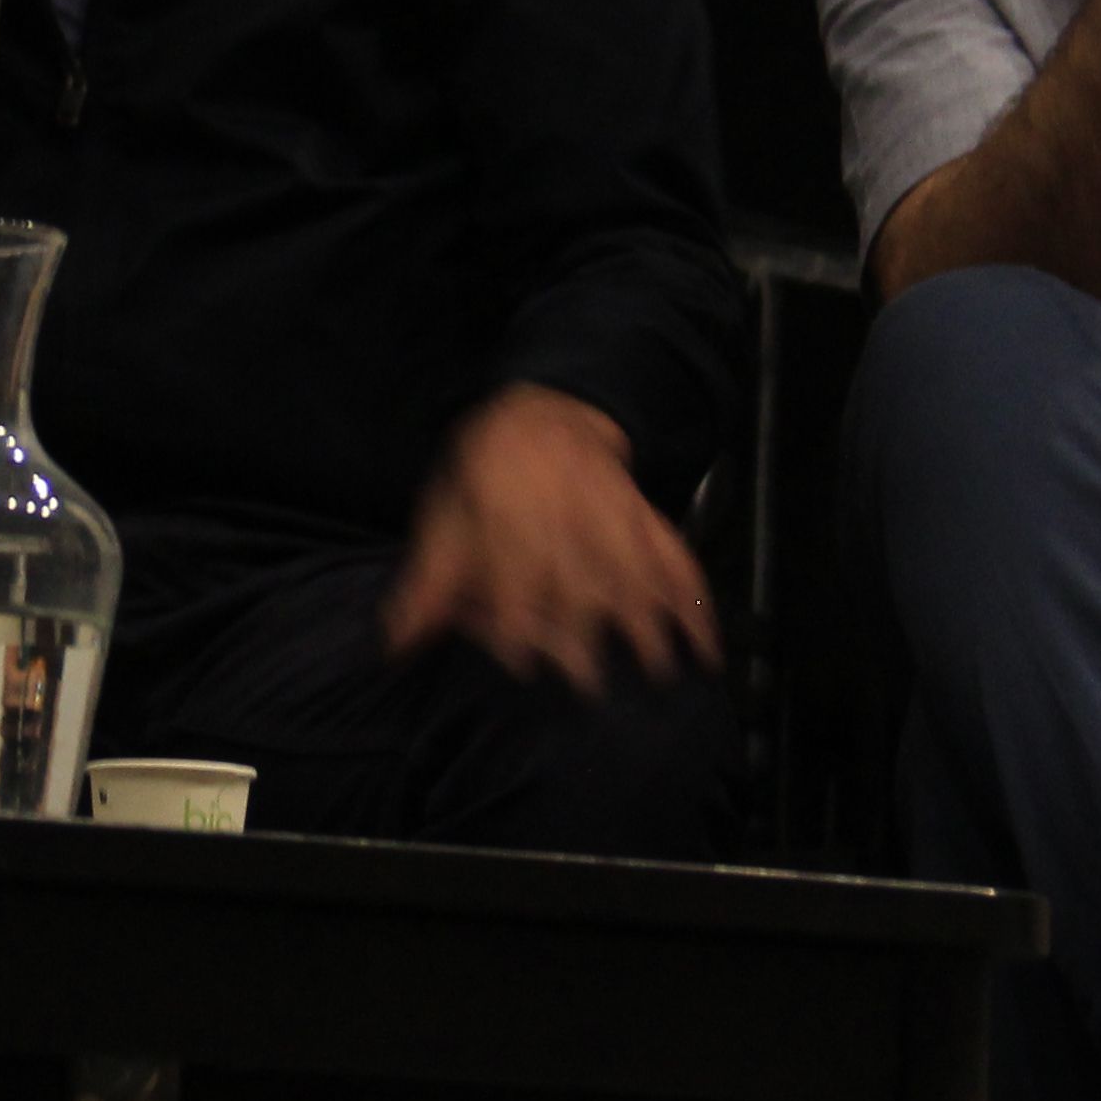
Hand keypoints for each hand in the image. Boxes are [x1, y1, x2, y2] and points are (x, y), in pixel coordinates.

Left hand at [379, 385, 721, 693]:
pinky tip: (706, 647)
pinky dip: (698, 604)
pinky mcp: (647, 521)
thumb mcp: (444, 520)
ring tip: (656, 672)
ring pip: (632, 571)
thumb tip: (394, 644)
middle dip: (584, 631)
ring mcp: (612, 521)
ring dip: (647, 621)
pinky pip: (678, 561)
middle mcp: (564, 524)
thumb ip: (427, 587)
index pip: (511, 577)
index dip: (513, 618)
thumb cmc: (484, 478)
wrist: (542, 414)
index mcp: (508, 524)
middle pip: (576, 580)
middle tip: (591, 687)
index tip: (522, 663)